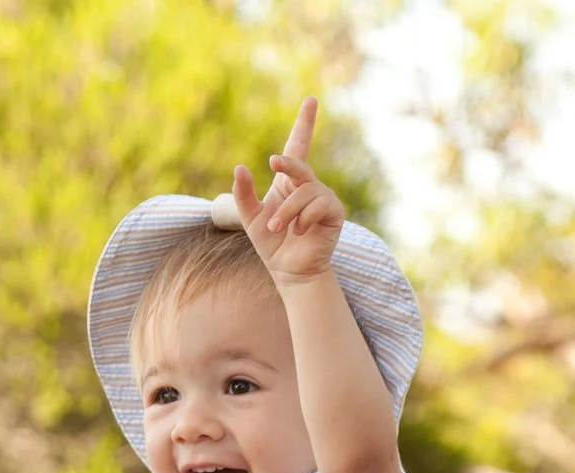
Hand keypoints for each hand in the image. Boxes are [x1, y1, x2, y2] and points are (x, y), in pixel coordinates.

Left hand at [232, 97, 344, 286]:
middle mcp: (307, 186)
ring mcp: (323, 198)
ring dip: (287, 210)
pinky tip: (298, 231)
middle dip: (287, 163)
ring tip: (278, 227)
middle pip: (299, 163)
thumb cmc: (271, 244)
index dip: (304, 124)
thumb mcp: (250, 218)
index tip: (310, 100)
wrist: (289, 270)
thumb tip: (240, 167)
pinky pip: (318, 204)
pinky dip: (303, 217)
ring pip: (304, 191)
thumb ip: (243, 194)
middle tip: (273, 162)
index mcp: (288, 183)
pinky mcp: (334, 213)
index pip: (298, 147)